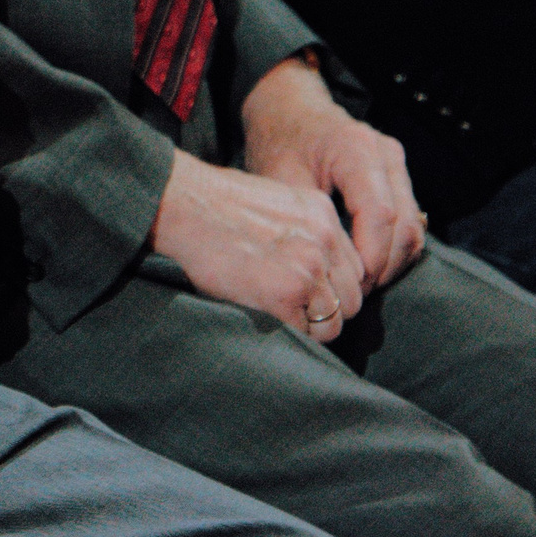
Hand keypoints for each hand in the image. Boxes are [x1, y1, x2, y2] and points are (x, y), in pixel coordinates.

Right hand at [150, 150, 367, 341]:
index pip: (352, 270)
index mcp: (323, 214)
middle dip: (325, 311)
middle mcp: (325, 240)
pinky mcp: (286, 293)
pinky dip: (286, 333)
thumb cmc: (212, 204)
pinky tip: (262, 316)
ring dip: (308, 327)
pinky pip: (305, 333)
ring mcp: (308, 268)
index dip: (330, 287)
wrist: (183, 204)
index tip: (306, 293)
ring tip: (276, 316)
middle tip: (291, 311)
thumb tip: (307, 266)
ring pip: (333, 322)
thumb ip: (300, 231)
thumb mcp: (273, 203)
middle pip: (351, 299)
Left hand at [238, 55, 427, 288]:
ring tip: (359, 286)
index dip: (370, 259)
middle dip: (383, 267)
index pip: (381, 216)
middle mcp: (386, 156)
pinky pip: (410, 222)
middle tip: (353, 294)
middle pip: (405, 226)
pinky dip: (394, 250)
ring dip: (392, 263)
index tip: (350, 286)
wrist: (288, 111)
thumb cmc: (279, 143)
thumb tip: (322, 274)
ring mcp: (397, 165)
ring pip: (414, 228)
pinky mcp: (397, 177)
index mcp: (357, 150)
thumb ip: (305, 221)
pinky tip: (368, 267)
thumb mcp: (280, 181)